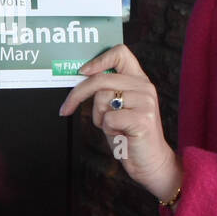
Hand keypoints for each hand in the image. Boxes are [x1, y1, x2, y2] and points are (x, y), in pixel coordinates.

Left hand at [58, 44, 181, 202]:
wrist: (151, 162)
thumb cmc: (129, 135)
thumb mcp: (117, 107)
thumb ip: (106, 90)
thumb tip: (79, 77)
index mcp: (139, 80)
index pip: (120, 52)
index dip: (98, 59)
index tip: (82, 72)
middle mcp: (144, 87)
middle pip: (100, 79)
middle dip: (77, 95)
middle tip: (65, 108)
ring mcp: (145, 102)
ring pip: (101, 99)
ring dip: (99, 118)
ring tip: (114, 128)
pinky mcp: (142, 119)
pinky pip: (107, 119)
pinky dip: (107, 130)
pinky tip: (121, 136)